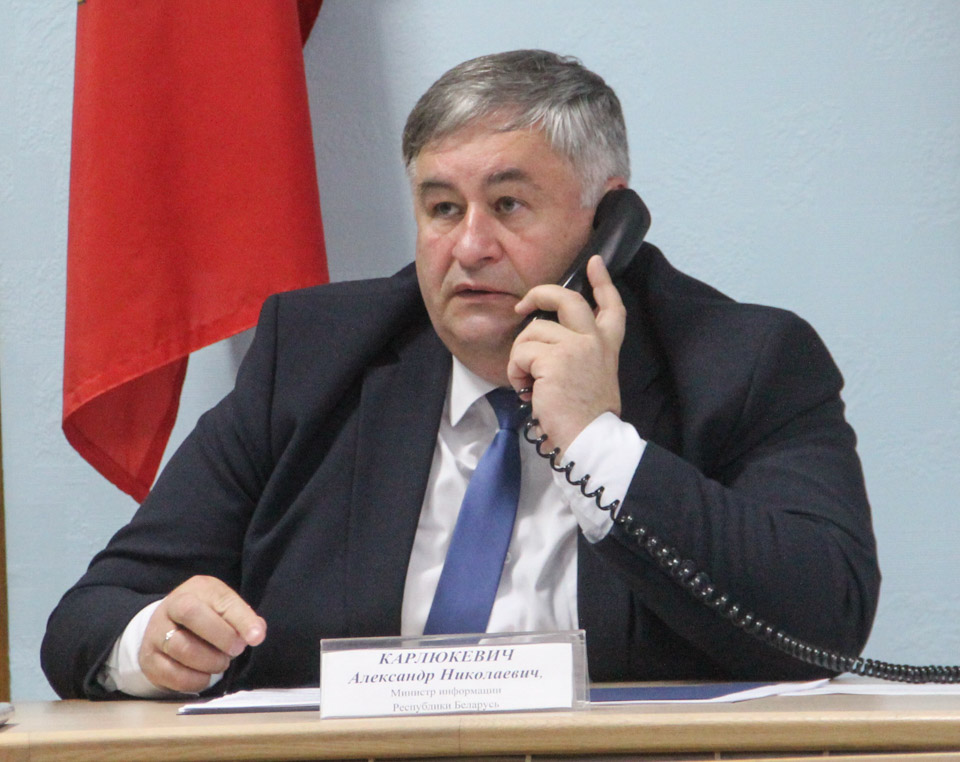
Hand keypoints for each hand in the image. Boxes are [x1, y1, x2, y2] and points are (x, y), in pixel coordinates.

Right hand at [139, 575, 265, 692]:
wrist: (167, 627)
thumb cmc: (206, 616)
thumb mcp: (224, 608)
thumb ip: (242, 618)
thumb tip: (256, 634)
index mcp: (198, 589)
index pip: (220, 599)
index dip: (241, 619)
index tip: (257, 637)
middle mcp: (172, 606)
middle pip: (191, 614)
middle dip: (221, 636)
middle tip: (236, 650)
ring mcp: (156, 632)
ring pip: (180, 647)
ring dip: (208, 661)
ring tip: (221, 663)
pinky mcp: (149, 659)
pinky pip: (170, 673)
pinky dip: (193, 680)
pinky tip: (205, 677)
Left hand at [508, 255, 625, 454]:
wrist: (590, 438)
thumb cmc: (586, 415)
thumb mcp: (595, 376)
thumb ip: (582, 353)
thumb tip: (548, 339)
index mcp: (607, 345)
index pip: (611, 305)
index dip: (602, 281)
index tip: (594, 262)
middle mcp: (594, 340)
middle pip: (566, 298)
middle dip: (540, 293)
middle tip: (521, 306)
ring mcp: (575, 347)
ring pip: (532, 332)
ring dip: (520, 356)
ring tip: (527, 381)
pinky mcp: (554, 359)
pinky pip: (521, 353)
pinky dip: (515, 371)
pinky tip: (526, 389)